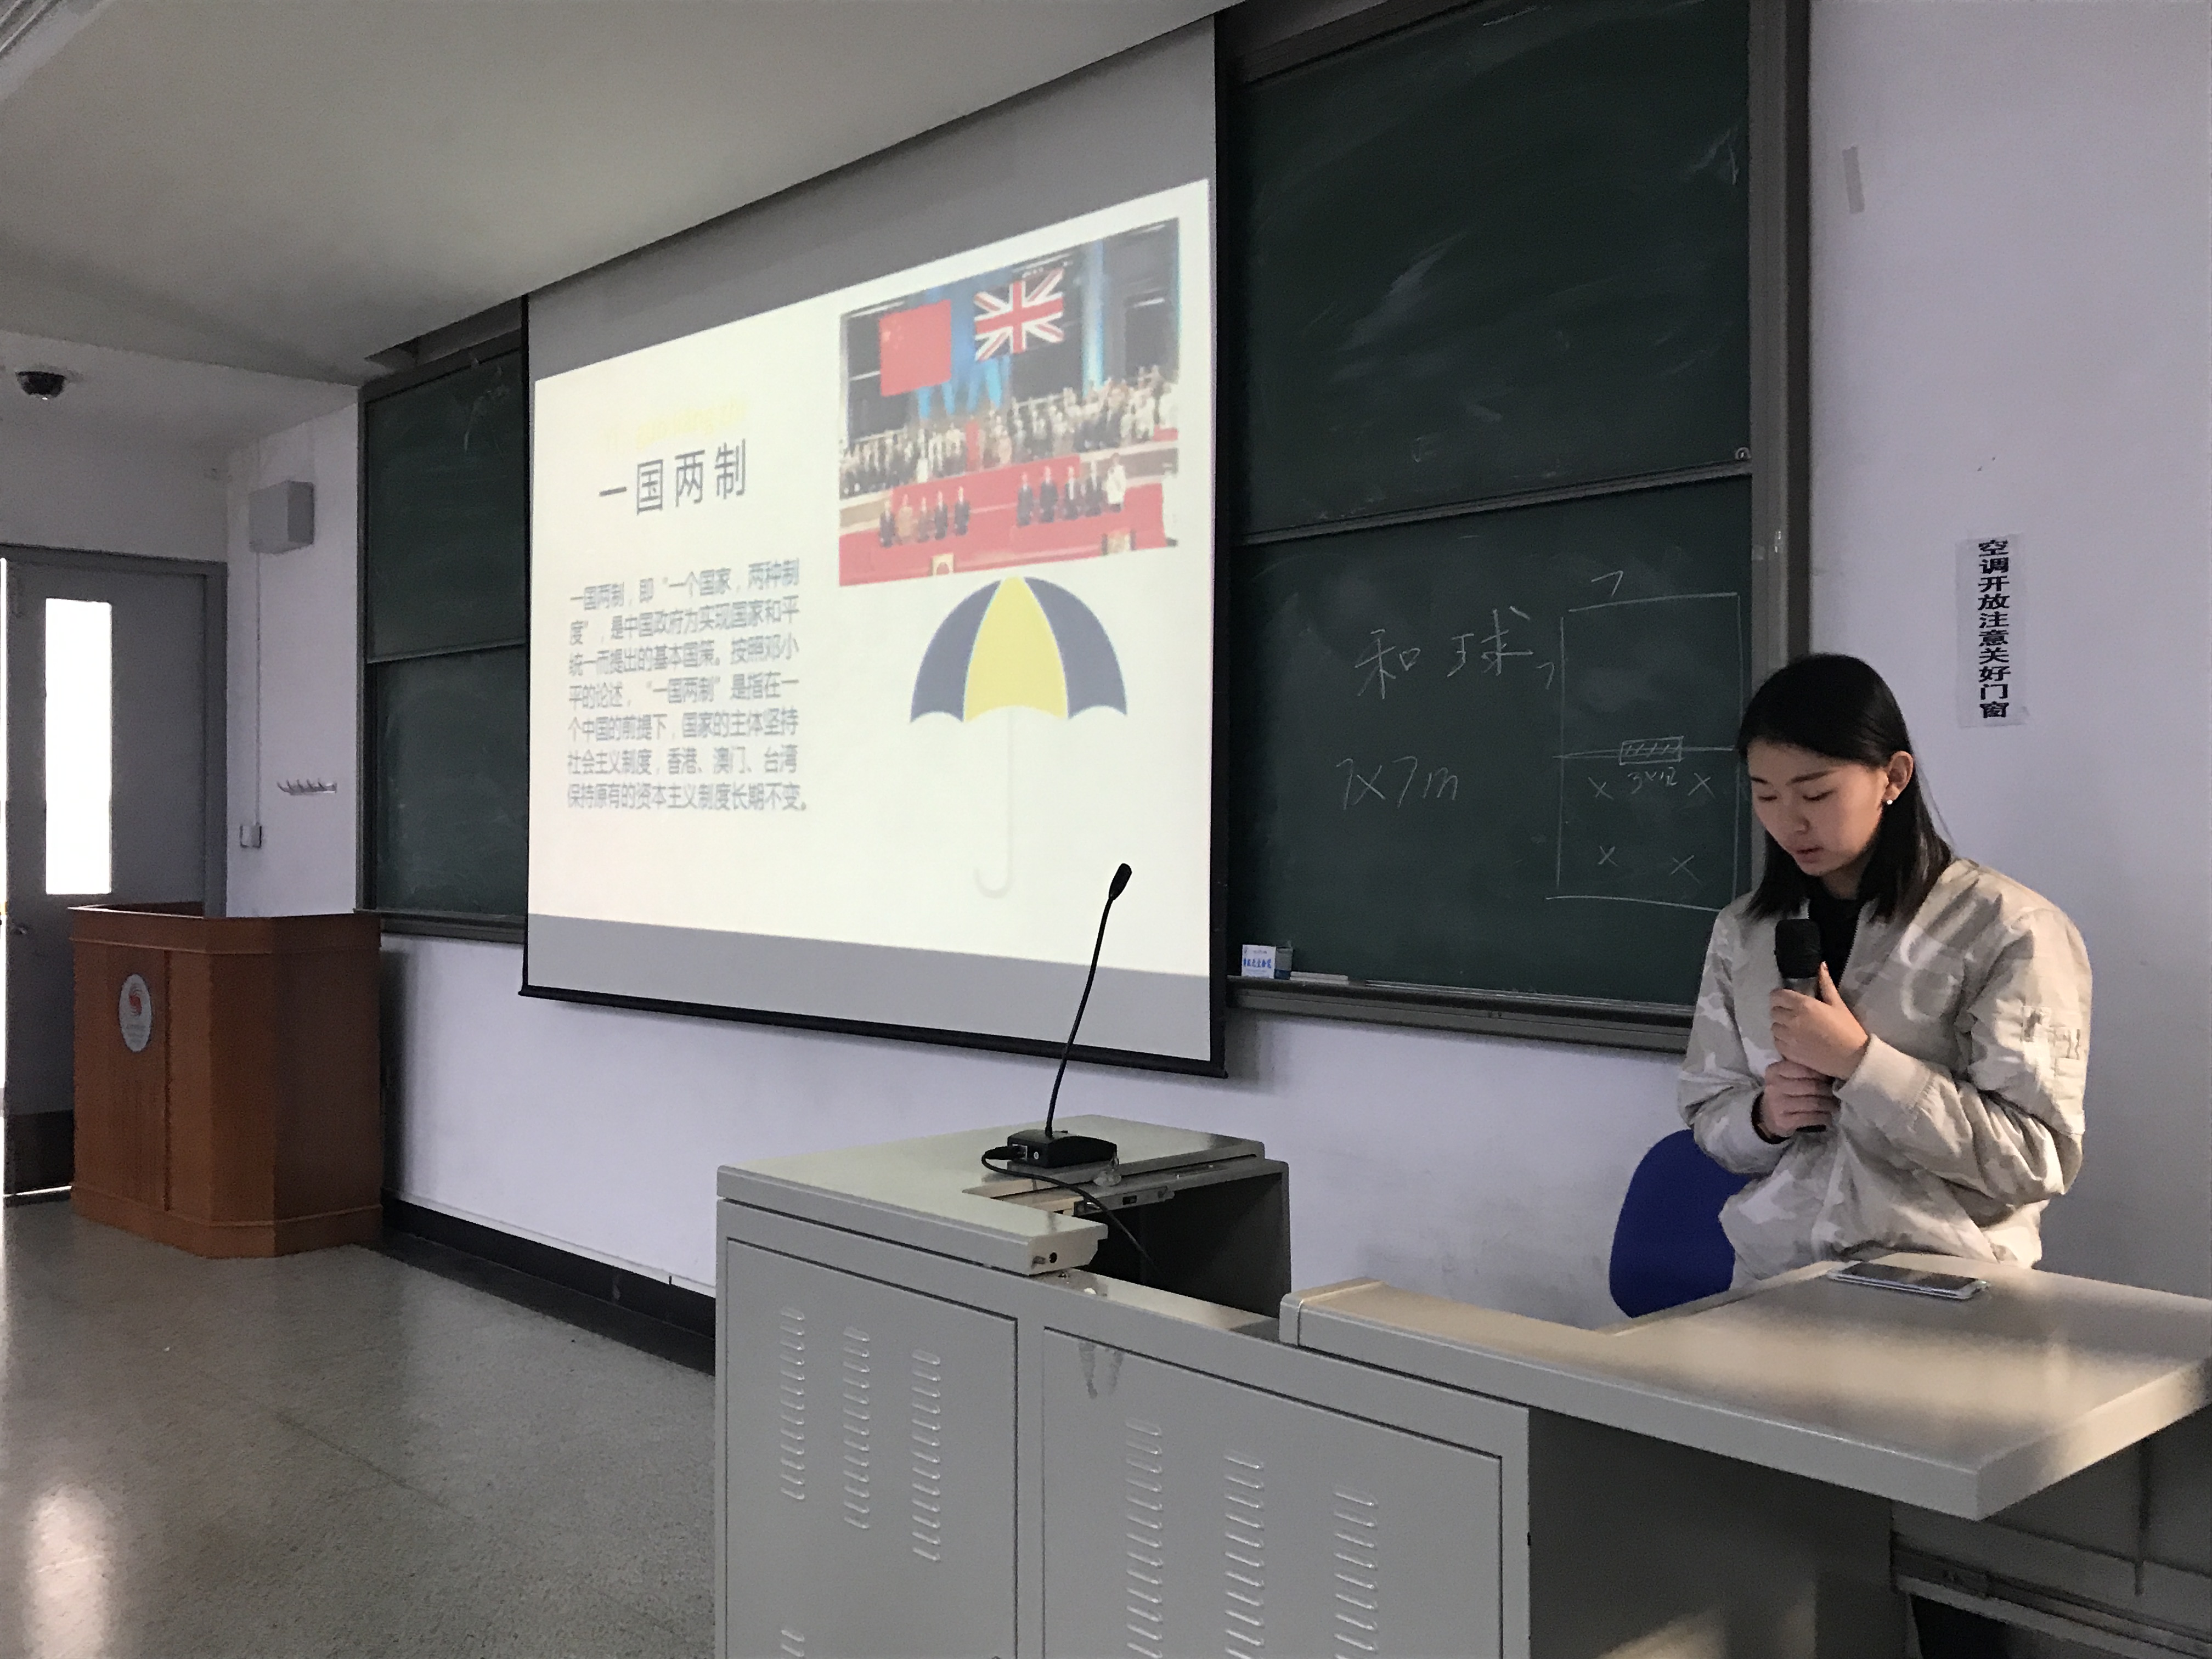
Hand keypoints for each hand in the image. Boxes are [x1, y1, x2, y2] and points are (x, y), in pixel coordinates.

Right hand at [1758, 1060, 1837, 1135]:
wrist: (1767, 1116)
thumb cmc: (1783, 1092)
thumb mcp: (1785, 1077)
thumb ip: (1803, 1070)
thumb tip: (1831, 1072)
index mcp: (1774, 1071)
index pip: (1805, 1069)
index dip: (1821, 1075)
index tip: (1829, 1079)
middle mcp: (1774, 1086)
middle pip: (1812, 1087)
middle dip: (1828, 1091)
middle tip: (1835, 1095)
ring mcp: (1777, 1104)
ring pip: (1814, 1103)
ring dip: (1829, 1106)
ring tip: (1834, 1106)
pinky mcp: (1783, 1121)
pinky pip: (1811, 1117)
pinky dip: (1823, 1118)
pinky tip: (1828, 1118)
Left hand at [1769, 963, 1871, 1079]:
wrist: (1852, 1059)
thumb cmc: (1847, 1029)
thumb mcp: (1838, 1005)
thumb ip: (1826, 985)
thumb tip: (1821, 965)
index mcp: (1804, 1005)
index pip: (1777, 996)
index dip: (1779, 996)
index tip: (1786, 999)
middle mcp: (1792, 1020)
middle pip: (1773, 1011)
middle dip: (1781, 1010)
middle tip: (1793, 1014)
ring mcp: (1788, 1037)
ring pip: (1774, 1027)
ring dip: (1781, 1026)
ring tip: (1794, 1028)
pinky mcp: (1788, 1052)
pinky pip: (1777, 1042)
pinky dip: (1782, 1040)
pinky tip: (1795, 1041)